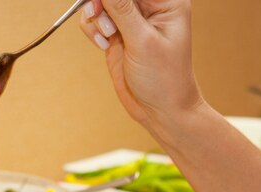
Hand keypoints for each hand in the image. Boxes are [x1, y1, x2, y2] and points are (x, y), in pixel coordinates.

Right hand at [80, 0, 202, 125]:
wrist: (160, 111)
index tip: (100, 5)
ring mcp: (131, 22)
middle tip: (96, 15)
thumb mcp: (142, 41)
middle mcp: (149, 7)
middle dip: (102, 2)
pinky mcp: (117, 37)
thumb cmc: (163, 79)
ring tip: (106, 37)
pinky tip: (103, 45)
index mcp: (166, 0)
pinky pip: (96, 21)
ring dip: (97, 17)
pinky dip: (93, 30)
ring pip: (102, 3)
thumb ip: (122, 9)